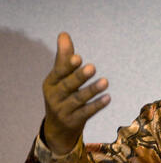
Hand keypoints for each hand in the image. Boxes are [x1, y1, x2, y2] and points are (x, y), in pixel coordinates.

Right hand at [42, 32, 110, 154]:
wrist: (57, 128)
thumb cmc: (61, 96)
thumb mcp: (59, 78)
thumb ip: (64, 58)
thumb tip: (64, 34)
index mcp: (50, 83)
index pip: (59, 72)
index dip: (68, 66)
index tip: (79, 57)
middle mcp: (54, 96)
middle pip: (68, 86)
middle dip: (79, 77)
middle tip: (92, 67)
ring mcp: (63, 110)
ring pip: (79, 99)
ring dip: (92, 90)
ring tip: (105, 82)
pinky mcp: (74, 121)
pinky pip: (86, 113)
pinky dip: (97, 105)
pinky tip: (108, 98)